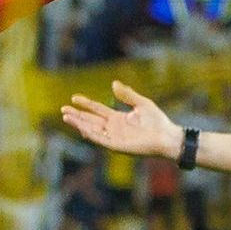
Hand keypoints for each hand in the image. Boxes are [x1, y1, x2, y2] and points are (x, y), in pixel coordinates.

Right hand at [58, 79, 185, 160]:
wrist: (167, 137)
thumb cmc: (158, 121)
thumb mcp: (141, 103)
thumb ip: (127, 94)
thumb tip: (113, 83)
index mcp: (118, 118)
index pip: (97, 110)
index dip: (86, 104)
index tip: (73, 98)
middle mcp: (113, 128)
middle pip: (90, 120)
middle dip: (77, 115)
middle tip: (63, 109)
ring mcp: (114, 137)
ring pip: (92, 130)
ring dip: (79, 124)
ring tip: (66, 117)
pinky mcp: (117, 146)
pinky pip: (101, 139)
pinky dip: (90, 134)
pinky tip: (81, 128)